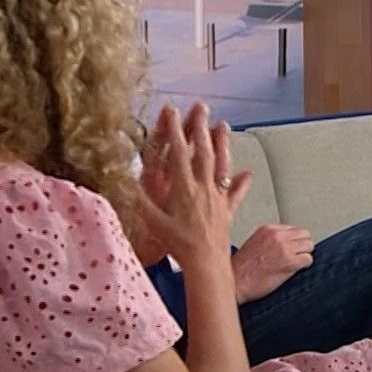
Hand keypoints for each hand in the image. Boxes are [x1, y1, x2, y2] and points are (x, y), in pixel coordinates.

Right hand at [140, 104, 251, 263]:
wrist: (206, 264)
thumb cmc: (178, 245)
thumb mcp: (153, 222)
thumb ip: (138, 200)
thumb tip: (124, 180)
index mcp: (184, 188)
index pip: (179, 152)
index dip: (174, 129)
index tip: (171, 111)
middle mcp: (204, 188)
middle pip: (203, 151)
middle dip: (201, 127)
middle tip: (201, 107)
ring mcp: (218, 198)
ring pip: (222, 165)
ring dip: (223, 144)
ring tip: (224, 126)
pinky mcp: (228, 211)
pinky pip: (236, 193)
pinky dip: (241, 182)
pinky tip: (247, 173)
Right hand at [233, 224, 314, 302]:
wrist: (236, 281)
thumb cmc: (242, 267)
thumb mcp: (255, 243)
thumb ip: (271, 239)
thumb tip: (288, 242)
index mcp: (268, 229)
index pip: (293, 228)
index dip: (294, 240)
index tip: (292, 248)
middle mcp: (277, 236)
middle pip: (304, 234)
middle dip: (302, 246)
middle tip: (297, 255)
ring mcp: (284, 248)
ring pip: (309, 245)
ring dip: (305, 255)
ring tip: (296, 263)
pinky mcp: (290, 262)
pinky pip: (308, 259)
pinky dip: (304, 265)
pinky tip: (295, 269)